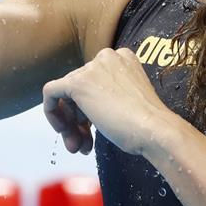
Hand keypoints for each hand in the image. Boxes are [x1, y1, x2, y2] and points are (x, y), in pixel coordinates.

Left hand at [42, 47, 173, 156]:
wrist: (155, 130)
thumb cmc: (148, 125)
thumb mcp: (129, 103)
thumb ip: (108, 99)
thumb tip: (85, 113)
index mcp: (123, 59)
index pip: (95, 83)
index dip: (91, 110)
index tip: (94, 131)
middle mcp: (106, 58)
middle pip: (80, 90)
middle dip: (78, 120)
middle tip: (82, 145)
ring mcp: (91, 68)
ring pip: (66, 95)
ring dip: (70, 124)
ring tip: (77, 148)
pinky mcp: (77, 82)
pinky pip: (51, 92)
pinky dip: (52, 113)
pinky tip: (63, 131)